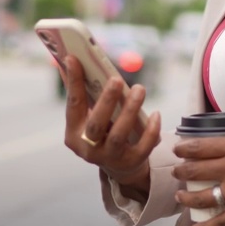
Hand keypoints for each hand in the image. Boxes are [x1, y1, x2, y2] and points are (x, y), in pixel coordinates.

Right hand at [60, 55, 160, 194]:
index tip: (73, 58)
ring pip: (119, 134)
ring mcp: (110, 158)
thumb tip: (68, 59)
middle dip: (107, 100)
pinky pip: (143, 146)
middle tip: (117, 79)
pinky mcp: (131, 162)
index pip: (73, 105)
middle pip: (96, 124)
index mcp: (74, 133)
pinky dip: (151, 130)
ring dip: (130, 110)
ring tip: (140, 89)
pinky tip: (156, 114)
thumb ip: (81, 92)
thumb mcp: (88, 118)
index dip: (73, 81)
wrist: (119, 167)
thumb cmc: (102, 132)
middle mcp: (89, 148)